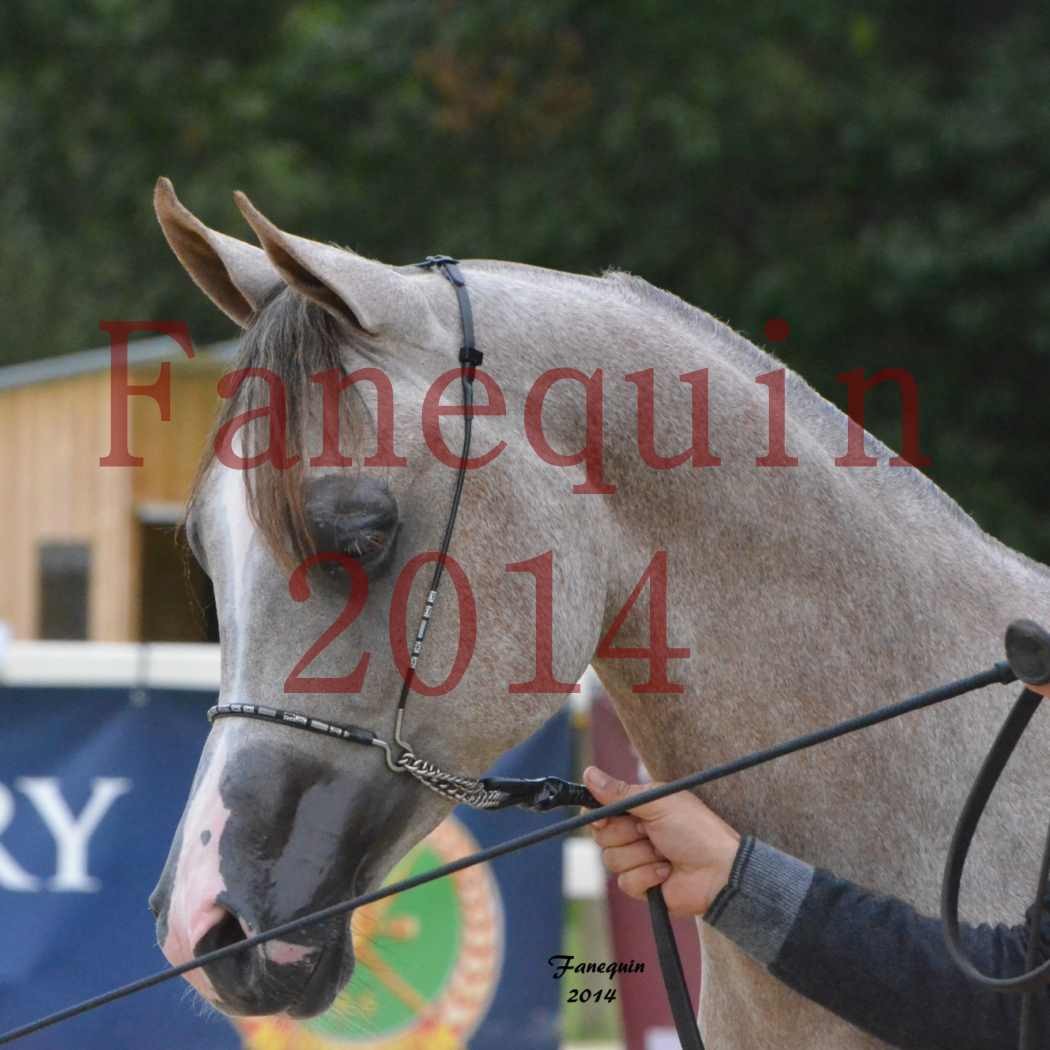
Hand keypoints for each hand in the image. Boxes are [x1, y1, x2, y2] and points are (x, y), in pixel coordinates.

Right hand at [584, 765, 741, 917]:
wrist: (719, 871)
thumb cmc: (696, 830)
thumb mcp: (658, 803)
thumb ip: (621, 792)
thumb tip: (588, 773)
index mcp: (638, 809)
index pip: (601, 809)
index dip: (598, 814)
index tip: (602, 817)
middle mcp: (634, 833)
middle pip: (602, 836)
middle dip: (627, 834)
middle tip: (649, 831)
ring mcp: (637, 860)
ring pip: (611, 860)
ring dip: (641, 855)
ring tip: (665, 853)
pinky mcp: (641, 885)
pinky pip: (625, 882)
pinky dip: (648, 876)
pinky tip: (667, 872)